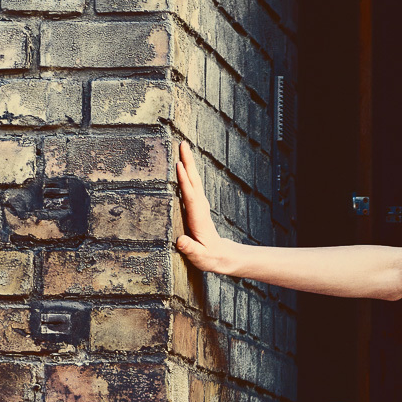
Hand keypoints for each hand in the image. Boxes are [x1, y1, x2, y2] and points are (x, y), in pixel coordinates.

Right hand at [175, 142, 239, 276]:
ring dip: (188, 162)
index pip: (190, 196)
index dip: (184, 182)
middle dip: (188, 162)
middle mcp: (200, 207)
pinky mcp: (198, 205)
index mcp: (199, 218)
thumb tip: (181, 241)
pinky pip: (192, 184)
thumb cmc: (209, 257)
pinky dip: (188, 171)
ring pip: (194, 180)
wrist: (222, 256)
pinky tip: (184, 163)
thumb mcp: (200, 257)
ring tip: (182, 146)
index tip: (178, 165)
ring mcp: (200, 205)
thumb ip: (191, 249)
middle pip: (194, 181)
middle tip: (182, 144)